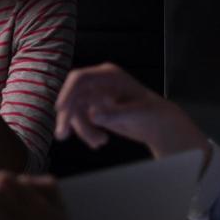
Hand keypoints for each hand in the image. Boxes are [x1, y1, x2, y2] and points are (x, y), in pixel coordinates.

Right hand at [55, 63, 208, 158]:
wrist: (159, 125)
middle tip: (63, 134)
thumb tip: (92, 115)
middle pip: (73, 96)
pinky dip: (86, 133)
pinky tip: (100, 142)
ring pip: (75, 112)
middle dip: (68, 116)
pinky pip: (81, 121)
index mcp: (109, 75)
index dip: (67, 92)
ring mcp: (95, 97)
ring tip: (99, 143)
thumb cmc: (153, 114)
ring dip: (82, 130)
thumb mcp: (137, 113)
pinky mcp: (94, 110)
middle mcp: (98, 84)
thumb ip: (115, 113)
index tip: (60, 109)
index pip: (80, 79)